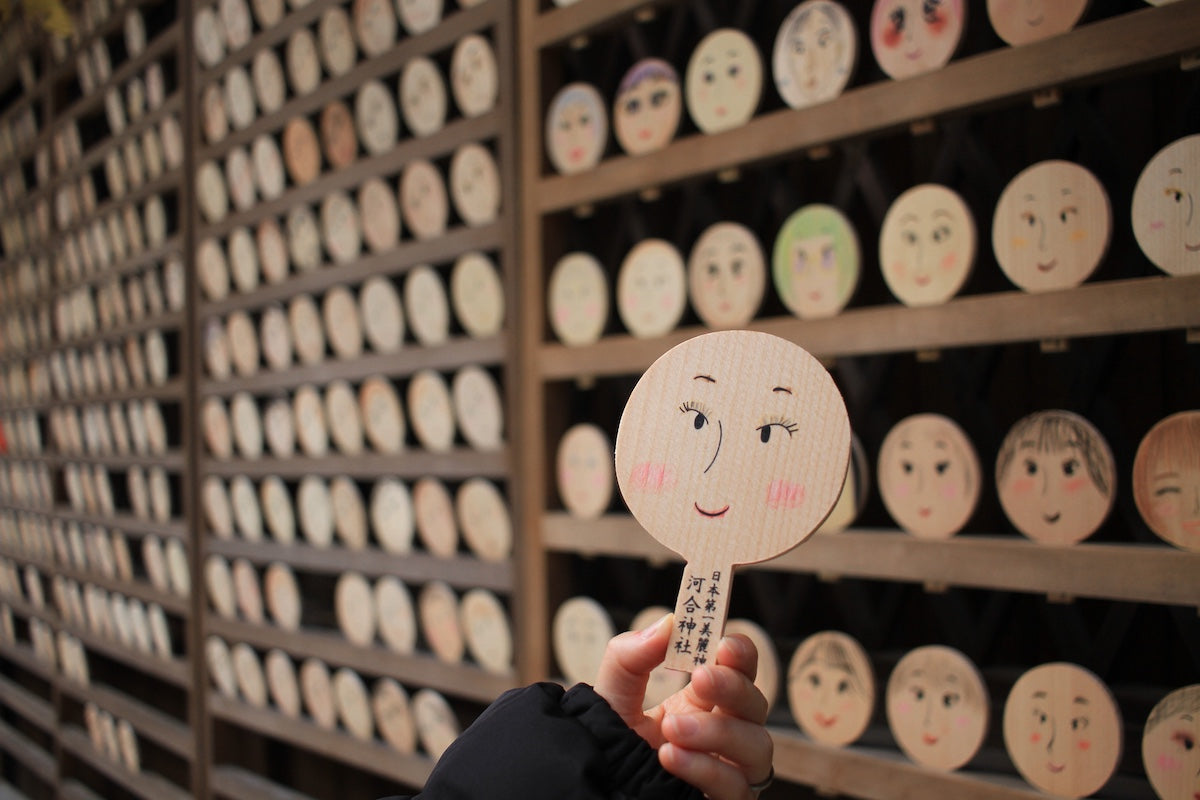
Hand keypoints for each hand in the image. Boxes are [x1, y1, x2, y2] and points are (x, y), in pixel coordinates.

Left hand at [594, 614, 773, 799]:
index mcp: (702, 701)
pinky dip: (706, 769)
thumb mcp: (612, 694)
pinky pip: (736, 787)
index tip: (725, 644)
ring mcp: (728, 769)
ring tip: (672, 729)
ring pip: (757, 746)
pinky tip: (671, 757)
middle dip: (734, 687)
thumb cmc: (610, 741)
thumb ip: (630, 656)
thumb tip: (666, 624)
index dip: (742, 654)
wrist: (596, 785)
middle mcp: (724, 733)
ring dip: (718, 732)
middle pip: (756, 704)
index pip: (741, 670)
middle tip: (702, 678)